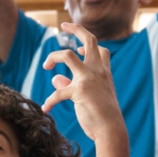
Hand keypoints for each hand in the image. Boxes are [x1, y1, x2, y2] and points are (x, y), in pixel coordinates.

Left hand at [41, 23, 124, 140]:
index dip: (88, 44)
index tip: (79, 48)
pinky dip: (50, 101)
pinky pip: (57, 93)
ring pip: (67, 55)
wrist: (111, 130)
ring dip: (53, 56)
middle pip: (89, 40)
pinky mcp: (78, 91)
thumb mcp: (88, 97)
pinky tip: (46, 108)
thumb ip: (71, 84)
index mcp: (104, 72)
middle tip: (64, 26)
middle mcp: (97, 71)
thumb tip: (55, 78)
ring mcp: (88, 79)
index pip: (100, 50)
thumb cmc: (102, 116)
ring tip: (46, 65)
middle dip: (76, 29)